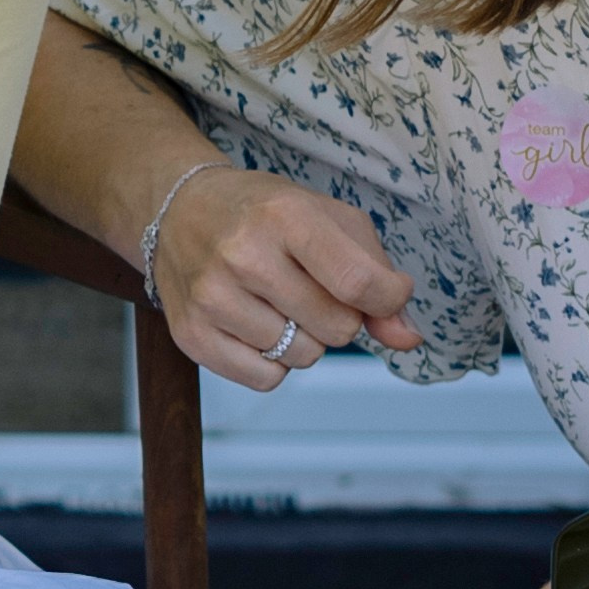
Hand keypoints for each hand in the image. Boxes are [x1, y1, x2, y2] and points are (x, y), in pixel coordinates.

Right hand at [153, 166, 420, 388]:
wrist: (180, 209)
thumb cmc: (265, 213)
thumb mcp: (327, 219)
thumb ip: (376, 274)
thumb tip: (408, 339)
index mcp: (284, 215)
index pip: (358, 282)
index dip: (388, 299)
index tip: (386, 293)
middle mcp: (244, 254)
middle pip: (337, 327)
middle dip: (340, 316)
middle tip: (312, 287)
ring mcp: (213, 297)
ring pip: (304, 357)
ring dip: (306, 338)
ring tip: (279, 302)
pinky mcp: (192, 335)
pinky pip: (267, 379)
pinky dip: (275, 362)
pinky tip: (256, 324)